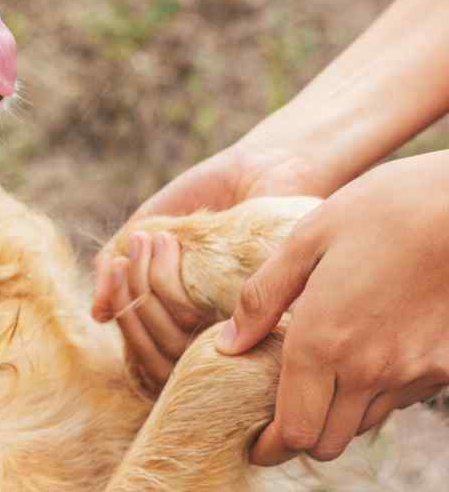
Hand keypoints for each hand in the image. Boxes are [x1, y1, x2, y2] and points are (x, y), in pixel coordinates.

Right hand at [92, 143, 329, 389]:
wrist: (258, 166)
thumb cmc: (207, 198)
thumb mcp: (151, 233)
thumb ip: (122, 272)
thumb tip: (97, 315)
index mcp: (190, 323)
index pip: (142, 347)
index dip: (120, 308)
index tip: (115, 264)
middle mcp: (213, 335)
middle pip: (149, 347)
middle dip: (128, 293)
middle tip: (133, 244)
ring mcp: (234, 328)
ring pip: (165, 337)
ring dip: (144, 283)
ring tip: (152, 238)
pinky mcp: (253, 314)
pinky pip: (187, 318)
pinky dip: (162, 280)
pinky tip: (165, 240)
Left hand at [217, 150, 448, 464]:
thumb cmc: (384, 209)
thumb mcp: (308, 238)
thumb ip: (262, 297)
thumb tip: (228, 344)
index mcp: (324, 340)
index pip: (294, 431)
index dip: (269, 445)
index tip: (254, 441)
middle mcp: (370, 369)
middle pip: (327, 441)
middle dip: (299, 433)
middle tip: (281, 408)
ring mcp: (415, 372)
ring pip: (364, 422)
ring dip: (338, 411)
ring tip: (321, 373)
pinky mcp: (447, 366)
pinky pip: (401, 397)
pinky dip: (377, 390)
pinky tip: (366, 350)